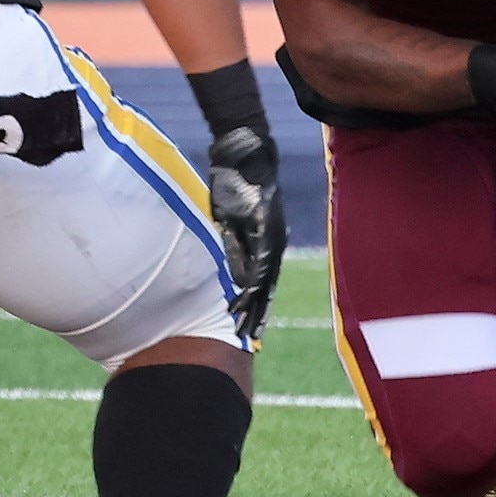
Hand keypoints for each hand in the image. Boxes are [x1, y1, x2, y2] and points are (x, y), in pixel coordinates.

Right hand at [203, 118, 282, 335]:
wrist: (249, 156)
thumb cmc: (239, 181)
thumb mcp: (235, 214)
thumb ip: (232, 235)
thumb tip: (222, 251)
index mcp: (267, 241)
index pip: (262, 281)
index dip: (257, 304)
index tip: (250, 325)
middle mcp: (273, 245)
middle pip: (265, 289)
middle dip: (257, 315)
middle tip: (250, 339)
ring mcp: (269, 241)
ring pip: (262, 285)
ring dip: (252, 310)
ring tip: (243, 331)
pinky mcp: (262, 235)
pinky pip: (255, 268)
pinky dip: (247, 289)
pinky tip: (238, 305)